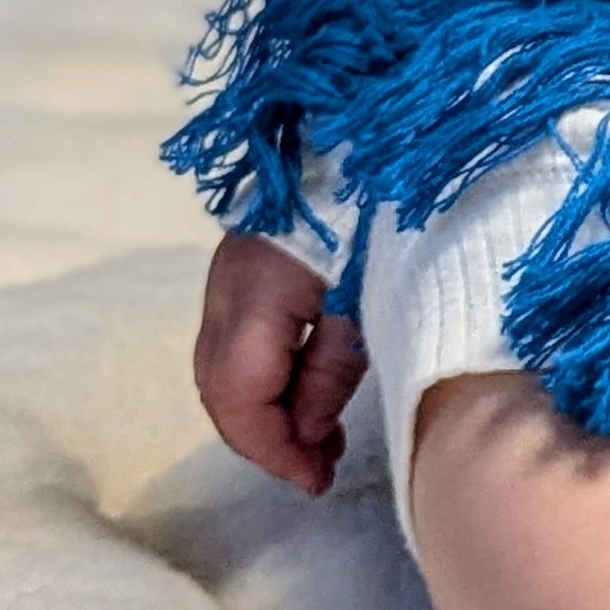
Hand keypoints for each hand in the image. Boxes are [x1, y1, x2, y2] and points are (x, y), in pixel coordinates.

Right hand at [194, 228, 370, 495]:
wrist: (374, 129)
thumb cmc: (384, 209)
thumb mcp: (372, 298)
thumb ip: (333, 370)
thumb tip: (308, 436)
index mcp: (256, 294)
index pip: (241, 396)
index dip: (275, 448)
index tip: (317, 481)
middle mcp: (228, 287)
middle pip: (224, 387)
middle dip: (267, 437)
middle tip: (319, 469)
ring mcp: (233, 274)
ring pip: (228, 367)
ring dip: (267, 410)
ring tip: (321, 442)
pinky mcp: (250, 265)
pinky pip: (242, 340)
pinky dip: (269, 376)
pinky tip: (309, 393)